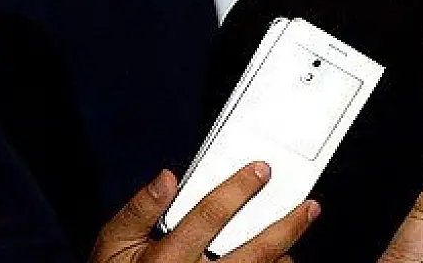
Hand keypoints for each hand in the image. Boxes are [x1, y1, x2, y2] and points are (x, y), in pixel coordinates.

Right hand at [90, 163, 317, 262]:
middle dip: (286, 227)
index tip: (262, 169)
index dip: (238, 189)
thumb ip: (138, 211)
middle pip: (253, 253)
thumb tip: (167, 178)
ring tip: (293, 234)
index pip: (208, 217)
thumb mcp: (113, 245)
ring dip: (283, 254)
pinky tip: (279, 257)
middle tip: (309, 206)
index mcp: (165, 260)